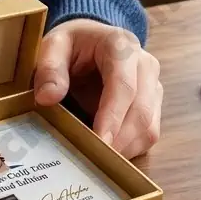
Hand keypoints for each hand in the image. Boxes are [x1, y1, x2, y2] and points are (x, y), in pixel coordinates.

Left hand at [31, 18, 161, 158]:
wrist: (90, 39)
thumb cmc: (72, 43)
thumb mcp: (53, 45)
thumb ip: (49, 68)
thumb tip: (47, 97)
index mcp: (121, 45)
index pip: (123, 86)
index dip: (113, 116)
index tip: (99, 141)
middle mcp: (145, 65)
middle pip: (141, 111)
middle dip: (119, 140)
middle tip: (94, 160)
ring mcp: (153, 86)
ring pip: (149, 127)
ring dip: (125, 148)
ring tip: (97, 159)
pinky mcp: (153, 104)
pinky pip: (148, 133)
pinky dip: (129, 148)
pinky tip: (107, 152)